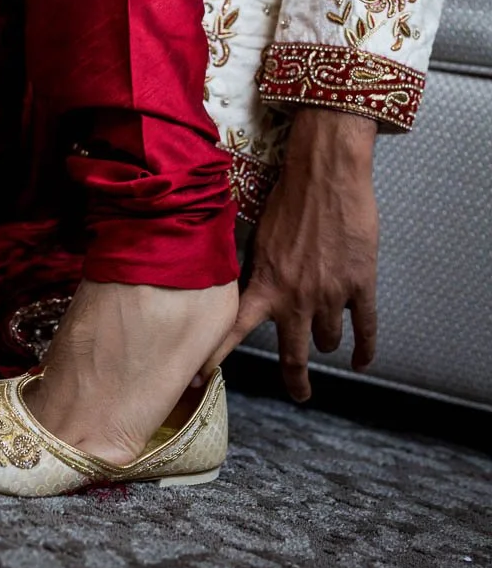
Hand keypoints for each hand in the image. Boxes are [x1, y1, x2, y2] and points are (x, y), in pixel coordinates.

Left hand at [214, 108, 378, 400]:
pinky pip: (366, 328)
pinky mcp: (361, 285)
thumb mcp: (257, 236)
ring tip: (326, 340)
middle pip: (294, 355)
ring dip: (327, 341)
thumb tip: (243, 286)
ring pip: (329, 339)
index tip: (201, 380)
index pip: (234, 331)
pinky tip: (361, 361)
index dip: (217, 357)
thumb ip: (253, 268)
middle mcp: (296, 297)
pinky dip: (365, 349)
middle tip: (300, 394)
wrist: (325, 173)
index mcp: (264, 284)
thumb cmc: (288, 196)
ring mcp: (331, 295)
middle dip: (296, 380)